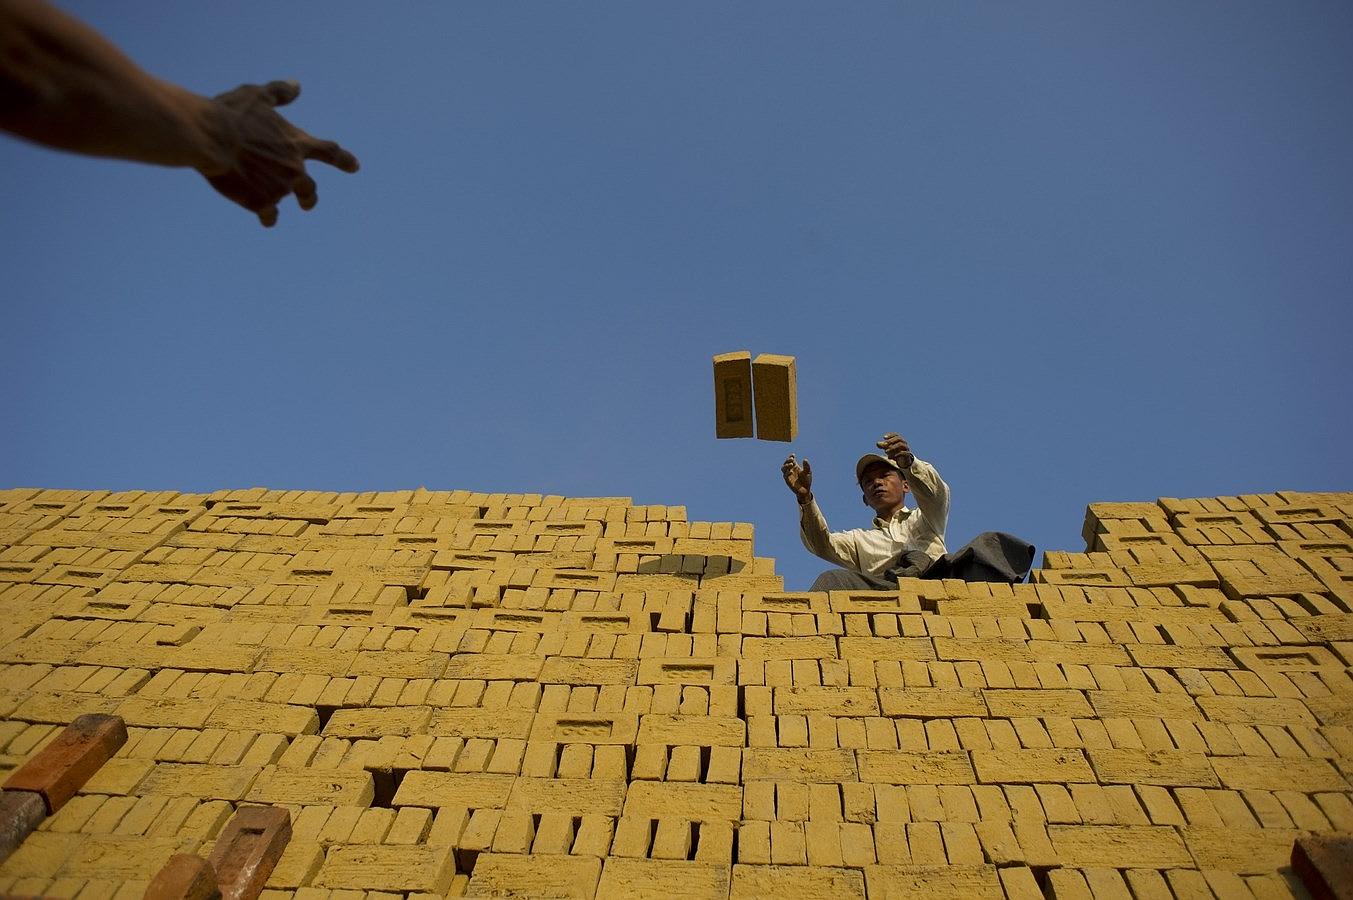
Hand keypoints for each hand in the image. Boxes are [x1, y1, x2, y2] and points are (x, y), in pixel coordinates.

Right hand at [198, 81, 358, 226]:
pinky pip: (270, 215)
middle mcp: (294, 168)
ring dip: (282, 202)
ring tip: (275, 208)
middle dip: (309, 196)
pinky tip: (266, 218)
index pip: (328, 152)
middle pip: (310, 187)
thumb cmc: (232, 114)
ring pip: (287, 199)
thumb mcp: (256, 96)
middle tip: (308, 202)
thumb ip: (278, 93)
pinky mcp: (262, 202)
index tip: (355, 166)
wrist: (212, 138)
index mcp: (295, 143)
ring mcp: (280, 187)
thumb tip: (296, 86)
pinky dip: (268, 217)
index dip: (342, 159)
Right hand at [781, 454, 812, 502]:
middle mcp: (790, 470)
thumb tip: (805, 459)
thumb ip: (806, 466)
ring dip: (786, 466)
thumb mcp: (808, 472)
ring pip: (783, 469)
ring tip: (791, 464)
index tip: (793, 455)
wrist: (806, 490)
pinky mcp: (788, 481)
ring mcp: (788, 476)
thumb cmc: (806, 480)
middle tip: (792, 459)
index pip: (791, 460)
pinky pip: (785, 476)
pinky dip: (787, 473)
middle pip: (786, 463)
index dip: (791, 457)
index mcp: (795, 467)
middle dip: (788, 460)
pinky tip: (791, 472)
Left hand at [877, 433, 913, 468]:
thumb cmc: (895, 452)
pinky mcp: (907, 455)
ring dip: (892, 447)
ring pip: (901, 445)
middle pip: (899, 438)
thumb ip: (883, 446)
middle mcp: (904, 443)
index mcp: (899, 440)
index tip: (884, 437)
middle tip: (884, 444)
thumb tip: (877, 443)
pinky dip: (896, 454)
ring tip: (885, 452)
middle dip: (891, 441)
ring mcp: (906, 448)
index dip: (890, 435)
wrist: (903, 461)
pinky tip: (889, 457)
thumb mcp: (888, 449)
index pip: (896, 435)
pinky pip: (904, 453)